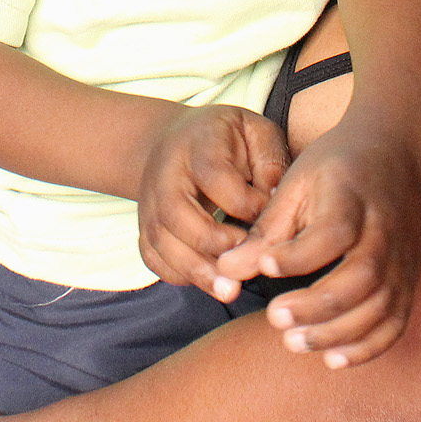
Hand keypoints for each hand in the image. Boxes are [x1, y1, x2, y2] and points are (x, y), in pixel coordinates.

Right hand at [138, 104, 289, 301]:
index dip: (243, 202)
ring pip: (160, 241)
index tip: (268, 218)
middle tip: (246, 262)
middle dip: (212, 244)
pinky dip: (178, 275)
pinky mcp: (145, 226)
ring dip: (195, 270)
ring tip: (229, 289)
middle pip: (175, 212)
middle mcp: (165, 173)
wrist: (177, 140)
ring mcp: (149, 202)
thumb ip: (270, 163)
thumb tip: (275, 202)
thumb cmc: (227, 139)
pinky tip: (209, 282)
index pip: (214, 175)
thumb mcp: (256, 132)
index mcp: (197, 143)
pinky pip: (153, 257)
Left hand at [213, 120, 420, 367]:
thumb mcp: (296, 182)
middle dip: (317, 306)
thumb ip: (266, 230)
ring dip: (337, 332)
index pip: (333, 232)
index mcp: (352, 197)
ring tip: (293, 342)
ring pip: (380, 305)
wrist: (394, 151)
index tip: (266, 267)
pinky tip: (333, 358)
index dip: (299, 255)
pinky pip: (396, 321)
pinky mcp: (408, 278)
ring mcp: (401, 258)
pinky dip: (369, 346)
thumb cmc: (336, 166)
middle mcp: (383, 230)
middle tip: (274, 318)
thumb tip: (226, 270)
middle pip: (361, 276)